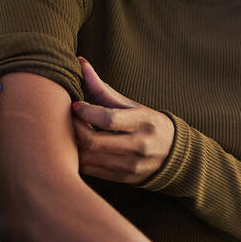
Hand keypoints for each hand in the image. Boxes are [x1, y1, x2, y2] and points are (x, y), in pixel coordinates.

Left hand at [72, 57, 174, 184]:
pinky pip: (91, 170)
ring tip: (71, 131)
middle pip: (94, 141)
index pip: (108, 119)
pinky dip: (79, 157)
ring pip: (89, 158)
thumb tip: (81, 62)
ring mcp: (130, 165)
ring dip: (73, 144)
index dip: (86, 112)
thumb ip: (103, 89)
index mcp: (143, 122)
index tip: (75, 105)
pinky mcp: (121, 179)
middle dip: (75, 129)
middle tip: (68, 119)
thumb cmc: (146, 123)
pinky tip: (77, 146)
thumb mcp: (130, 105)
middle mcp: (138, 146)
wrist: (172, 154)